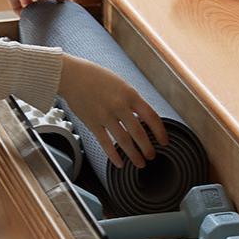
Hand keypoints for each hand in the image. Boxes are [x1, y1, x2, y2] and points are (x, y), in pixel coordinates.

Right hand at [59, 54, 168, 168]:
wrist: (73, 75)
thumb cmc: (97, 78)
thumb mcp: (121, 85)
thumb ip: (132, 101)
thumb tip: (143, 118)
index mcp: (130, 94)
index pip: (151, 116)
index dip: (160, 131)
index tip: (164, 141)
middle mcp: (119, 105)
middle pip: (139, 132)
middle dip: (148, 148)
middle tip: (152, 156)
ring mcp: (105, 115)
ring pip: (124, 140)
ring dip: (134, 155)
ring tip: (140, 163)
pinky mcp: (92, 123)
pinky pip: (105, 143)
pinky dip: (114, 155)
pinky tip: (120, 163)